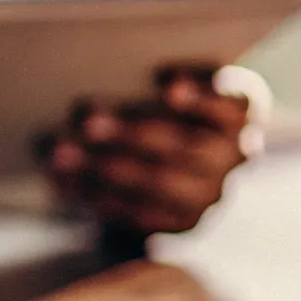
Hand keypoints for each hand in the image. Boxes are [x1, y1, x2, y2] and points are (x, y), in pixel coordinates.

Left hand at [40, 64, 253, 236]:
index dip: (203, 97)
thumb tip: (98, 85)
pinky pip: (139, 212)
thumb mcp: (155, 84)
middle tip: (86, 120)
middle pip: (187, 145)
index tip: (168, 89)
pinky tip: (62, 180)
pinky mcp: (184, 222)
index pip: (232, 102)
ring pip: (160, 181)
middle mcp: (237, 152)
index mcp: (239, 108)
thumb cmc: (150, 101)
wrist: (154, 159)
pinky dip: (97, 194)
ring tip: (61, 151)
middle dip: (132, 133)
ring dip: (105, 167)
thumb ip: (144, 78)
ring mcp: (214, 192)